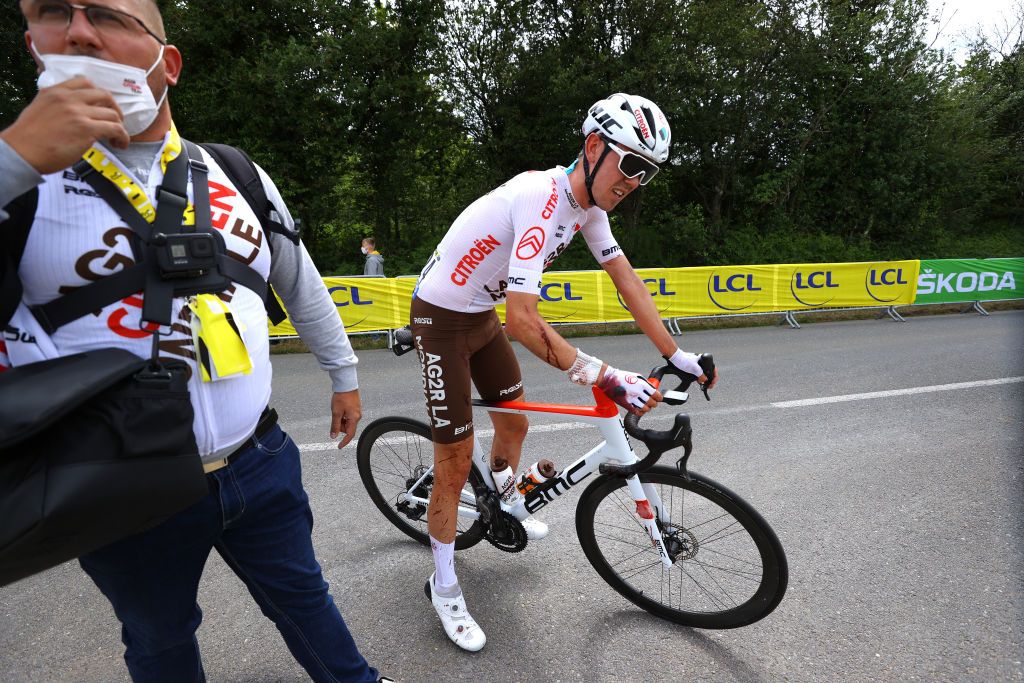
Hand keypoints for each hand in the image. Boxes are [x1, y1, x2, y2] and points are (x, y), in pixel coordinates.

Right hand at [0, 77, 128, 173]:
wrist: (22, 151)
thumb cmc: (28, 138)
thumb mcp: (40, 108)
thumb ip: (57, 105)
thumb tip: (75, 112)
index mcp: (55, 91)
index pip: (84, 82)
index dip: (99, 95)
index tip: (102, 106)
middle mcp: (68, 99)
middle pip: (104, 95)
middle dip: (114, 108)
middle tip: (115, 121)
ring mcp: (78, 113)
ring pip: (112, 114)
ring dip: (119, 127)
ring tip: (117, 139)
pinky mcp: (87, 129)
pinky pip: (115, 129)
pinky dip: (123, 137)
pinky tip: (120, 144)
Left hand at [330, 389, 361, 448]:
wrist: (346, 385)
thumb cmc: (341, 397)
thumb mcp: (336, 413)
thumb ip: (335, 426)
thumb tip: (333, 436)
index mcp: (354, 419)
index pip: (350, 435)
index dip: (344, 442)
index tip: (339, 446)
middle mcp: (357, 417)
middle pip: (348, 428)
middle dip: (340, 426)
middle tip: (334, 417)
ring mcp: (357, 412)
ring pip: (347, 422)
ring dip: (341, 420)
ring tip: (337, 410)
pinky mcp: (355, 409)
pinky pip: (349, 417)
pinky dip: (343, 416)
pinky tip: (340, 409)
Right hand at [597, 366, 661, 415]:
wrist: (608, 379)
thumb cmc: (622, 376)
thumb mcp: (636, 376)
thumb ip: (646, 383)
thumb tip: (654, 389)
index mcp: (641, 384)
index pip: (656, 394)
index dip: (659, 397)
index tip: (658, 398)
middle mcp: (637, 392)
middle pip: (652, 402)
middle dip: (654, 403)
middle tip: (652, 403)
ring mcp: (631, 399)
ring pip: (645, 409)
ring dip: (647, 408)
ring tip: (646, 406)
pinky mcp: (625, 404)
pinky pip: (636, 412)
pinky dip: (640, 412)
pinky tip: (640, 410)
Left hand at [668, 349, 717, 388]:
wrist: (675, 358)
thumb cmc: (684, 360)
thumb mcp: (694, 368)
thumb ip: (701, 375)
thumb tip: (705, 380)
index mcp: (705, 361)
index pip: (714, 369)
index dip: (714, 377)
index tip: (712, 383)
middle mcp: (702, 363)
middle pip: (710, 373)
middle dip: (711, 380)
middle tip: (709, 386)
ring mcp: (698, 366)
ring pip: (705, 374)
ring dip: (706, 380)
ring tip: (706, 386)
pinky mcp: (693, 368)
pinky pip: (699, 374)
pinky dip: (701, 379)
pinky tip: (700, 383)